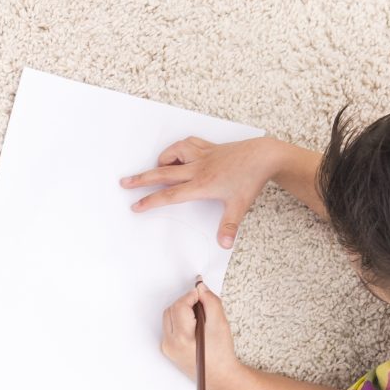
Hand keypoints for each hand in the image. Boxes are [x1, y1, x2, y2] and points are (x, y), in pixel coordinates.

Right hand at [120, 135, 291, 247]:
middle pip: (163, 173)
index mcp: (201, 185)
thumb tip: (225, 244)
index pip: (170, 195)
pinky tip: (178, 153)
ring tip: (157, 167)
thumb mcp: (240, 206)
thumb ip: (229, 226)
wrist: (264, 156)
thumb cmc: (251, 179)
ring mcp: (202, 156)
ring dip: (163, 160)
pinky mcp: (209, 148)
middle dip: (142, 179)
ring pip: (174, 154)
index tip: (136, 206)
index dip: (151, 201)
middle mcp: (197, 169)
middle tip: (125, 182)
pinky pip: (188, 144)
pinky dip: (178, 148)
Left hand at [159, 280, 239, 389]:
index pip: (180, 306)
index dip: (191, 295)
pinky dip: (180, 320)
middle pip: (172, 310)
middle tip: (202, 304)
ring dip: (182, 310)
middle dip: (186, 302)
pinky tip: (194, 326)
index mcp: (182, 338)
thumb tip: (200, 288)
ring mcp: (167, 347)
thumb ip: (211, 302)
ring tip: (200, 316)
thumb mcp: (221, 324)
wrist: (219, 377)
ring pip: (169, 317)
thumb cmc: (222, 353)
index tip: (201, 292)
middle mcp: (170, 343)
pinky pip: (170, 327)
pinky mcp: (167, 349)